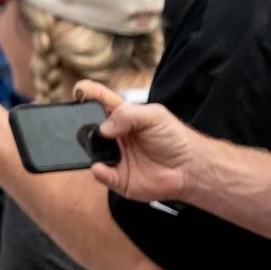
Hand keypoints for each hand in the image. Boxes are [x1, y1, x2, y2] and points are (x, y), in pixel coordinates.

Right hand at [77, 79, 194, 202]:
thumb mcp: (154, 116)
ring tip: (93, 145)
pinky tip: (101, 167)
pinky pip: (99, 174)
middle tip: (81, 123)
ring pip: (88, 150)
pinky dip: (97, 171)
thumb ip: (127, 115)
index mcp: (121, 116)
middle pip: (87, 125)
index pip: (97, 100)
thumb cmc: (177, 139)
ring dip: (85, 148)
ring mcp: (114, 156)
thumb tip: (103, 128)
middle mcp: (114, 135)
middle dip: (78, 123)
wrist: (191, 169)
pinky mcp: (117, 177)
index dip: (85, 92)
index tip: (79, 92)